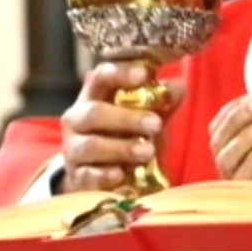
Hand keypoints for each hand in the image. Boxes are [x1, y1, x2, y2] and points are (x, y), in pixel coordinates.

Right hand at [60, 62, 184, 192]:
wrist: (101, 175)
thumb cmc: (126, 137)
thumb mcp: (146, 118)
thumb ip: (161, 104)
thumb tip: (178, 87)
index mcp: (95, 97)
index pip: (102, 77)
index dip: (121, 73)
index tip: (144, 74)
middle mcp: (78, 119)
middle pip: (94, 113)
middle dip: (126, 118)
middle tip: (156, 124)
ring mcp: (74, 149)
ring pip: (90, 145)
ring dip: (121, 148)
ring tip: (148, 151)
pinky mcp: (76, 177)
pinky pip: (87, 176)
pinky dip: (104, 176)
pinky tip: (121, 175)